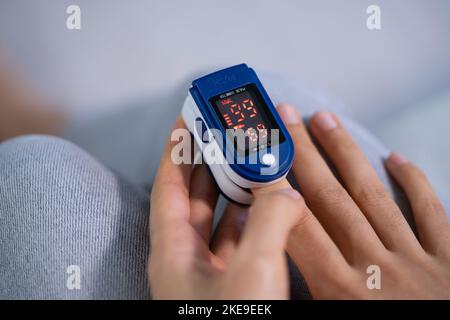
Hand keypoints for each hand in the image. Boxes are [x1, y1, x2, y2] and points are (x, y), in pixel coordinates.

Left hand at [148, 118, 304, 298]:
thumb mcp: (252, 269)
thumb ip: (269, 222)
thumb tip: (286, 193)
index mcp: (173, 252)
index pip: (167, 185)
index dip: (175, 150)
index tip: (187, 121)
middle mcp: (185, 261)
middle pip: (193, 199)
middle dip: (209, 164)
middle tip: (225, 137)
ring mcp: (206, 275)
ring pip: (217, 222)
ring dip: (234, 194)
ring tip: (251, 167)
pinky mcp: (228, 287)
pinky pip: (236, 243)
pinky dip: (250, 224)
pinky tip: (266, 212)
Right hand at [277, 104, 449, 298]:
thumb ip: (313, 298)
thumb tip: (289, 272)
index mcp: (342, 291)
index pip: (299, 227)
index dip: (276, 188)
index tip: (261, 157)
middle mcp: (374, 267)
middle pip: (331, 198)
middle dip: (305, 154)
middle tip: (288, 118)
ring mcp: (416, 259)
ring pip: (372, 195)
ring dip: (346, 155)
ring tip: (326, 121)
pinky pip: (432, 212)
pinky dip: (414, 183)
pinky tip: (396, 158)